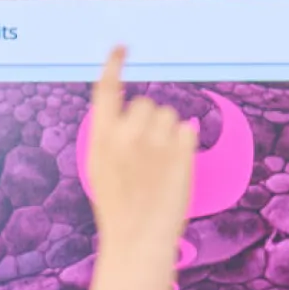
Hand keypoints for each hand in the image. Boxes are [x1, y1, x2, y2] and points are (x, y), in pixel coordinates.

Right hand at [81, 48, 198, 255]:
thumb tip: (132, 117)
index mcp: (101, 138)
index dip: (113, 65)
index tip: (122, 48)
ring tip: (161, 164)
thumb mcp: (102, 169)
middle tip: (148, 153)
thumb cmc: (119, 210)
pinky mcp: (181, 153)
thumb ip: (111, 139)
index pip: (105, 90)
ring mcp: (155, 143)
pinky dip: (185, 144)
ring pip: (170, 115)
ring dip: (168, 132)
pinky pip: (188, 130)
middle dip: (150, 121)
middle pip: (145, 103)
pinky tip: (175, 166)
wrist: (137, 241)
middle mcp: (126, 135)